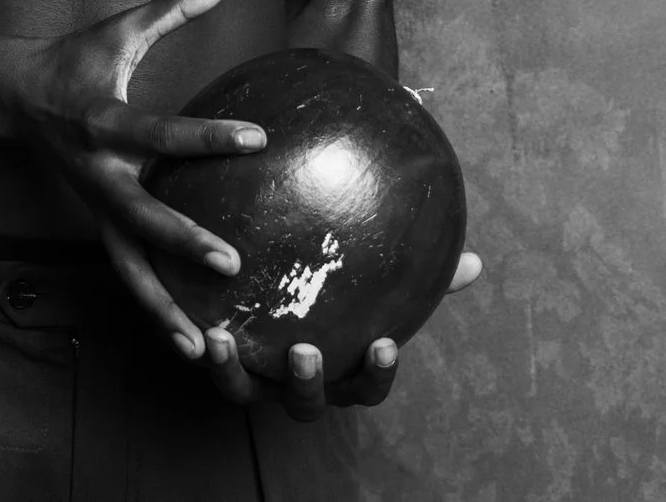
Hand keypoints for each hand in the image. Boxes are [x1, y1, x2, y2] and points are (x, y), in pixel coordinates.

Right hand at [8, 0, 265, 360]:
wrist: (12, 98)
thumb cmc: (74, 59)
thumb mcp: (119, 29)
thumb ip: (175, 7)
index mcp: (103, 121)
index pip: (161, 132)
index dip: (207, 137)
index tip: (258, 140)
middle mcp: (98, 174)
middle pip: (140, 216)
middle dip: (183, 241)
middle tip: (231, 263)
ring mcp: (95, 206)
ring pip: (128, 267)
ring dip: (162, 307)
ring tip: (203, 348)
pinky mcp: (98, 225)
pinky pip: (128, 273)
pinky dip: (155, 308)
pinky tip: (191, 343)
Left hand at [200, 248, 486, 416]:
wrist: (261, 283)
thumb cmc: (332, 292)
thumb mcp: (372, 281)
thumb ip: (420, 277)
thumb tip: (476, 263)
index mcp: (340, 370)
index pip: (367, 386)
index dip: (376, 373)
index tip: (384, 342)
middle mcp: (296, 382)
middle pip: (306, 402)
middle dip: (306, 383)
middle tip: (304, 351)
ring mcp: (254, 377)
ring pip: (243, 393)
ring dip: (233, 371)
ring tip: (222, 337)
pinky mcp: (216, 359)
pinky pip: (204, 361)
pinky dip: (197, 349)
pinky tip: (190, 317)